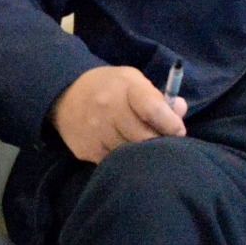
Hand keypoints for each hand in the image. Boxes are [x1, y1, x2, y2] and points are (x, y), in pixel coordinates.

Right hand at [51, 64, 188, 163]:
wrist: (65, 95)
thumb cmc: (109, 87)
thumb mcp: (133, 81)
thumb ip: (158, 97)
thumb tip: (180, 110)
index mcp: (126, 87)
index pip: (154, 110)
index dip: (171, 124)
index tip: (177, 130)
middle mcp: (109, 109)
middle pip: (145, 138)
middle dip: (159, 143)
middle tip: (162, 143)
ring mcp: (96, 132)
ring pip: (131, 155)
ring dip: (142, 155)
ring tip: (143, 148)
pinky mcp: (88, 151)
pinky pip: (115, 163)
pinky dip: (124, 161)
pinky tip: (123, 151)